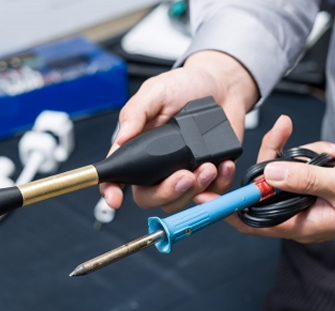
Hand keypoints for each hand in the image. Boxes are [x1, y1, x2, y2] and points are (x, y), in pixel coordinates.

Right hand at [100, 50, 258, 212]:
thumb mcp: (155, 91)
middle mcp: (158, 167)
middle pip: (150, 197)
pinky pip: (210, 195)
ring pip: (180, 201)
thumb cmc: (184, 86)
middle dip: (167, 193)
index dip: (111, 191)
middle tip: (185, 176)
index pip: (117, 176)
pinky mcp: (208, 176)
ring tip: (208, 166)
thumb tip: (121, 138)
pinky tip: (223, 166)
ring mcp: (183, 173)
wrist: (222, 85)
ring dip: (195, 190)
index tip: (116, 198)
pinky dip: (219, 185)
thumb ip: (136, 113)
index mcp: (138, 149)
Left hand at [196, 115, 334, 241]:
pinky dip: (316, 154)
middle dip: (275, 160)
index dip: (224, 210)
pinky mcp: (311, 186)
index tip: (202, 195)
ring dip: (307, 156)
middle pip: (264, 187)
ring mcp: (303, 199)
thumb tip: (268, 175)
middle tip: (283, 134)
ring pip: (283, 171)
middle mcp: (295, 214)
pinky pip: (300, 165)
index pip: (249, 221)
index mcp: (299, 225)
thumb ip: (304, 179)